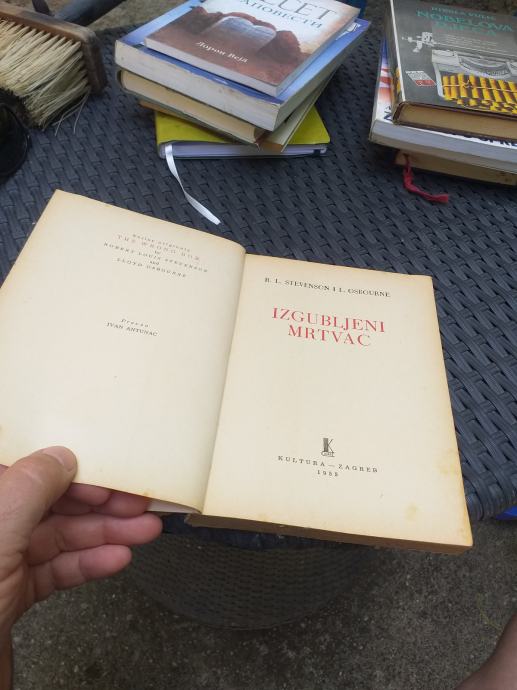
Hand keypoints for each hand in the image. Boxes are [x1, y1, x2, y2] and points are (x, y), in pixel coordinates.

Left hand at [0, 447, 161, 684]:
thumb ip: (30, 488)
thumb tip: (60, 457)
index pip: (27, 468)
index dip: (68, 467)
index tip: (103, 474)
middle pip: (51, 502)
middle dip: (99, 502)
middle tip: (136, 502)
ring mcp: (2, 562)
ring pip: (62, 537)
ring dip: (107, 533)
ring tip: (142, 530)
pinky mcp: (15, 592)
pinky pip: (59, 569)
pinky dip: (91, 564)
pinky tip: (116, 558)